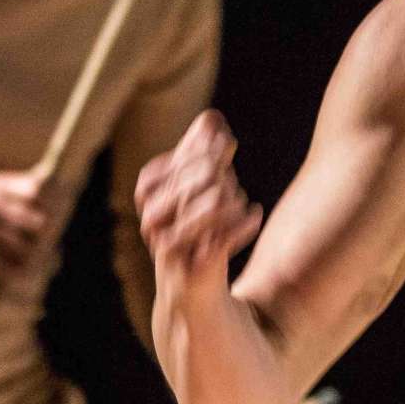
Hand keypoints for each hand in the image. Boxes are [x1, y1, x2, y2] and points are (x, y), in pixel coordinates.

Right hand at [136, 110, 264, 278]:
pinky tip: (254, 216)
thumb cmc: (196, 226)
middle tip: (233, 185)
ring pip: (212, 202)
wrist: (190, 285)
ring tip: (241, 203)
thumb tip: (211, 118)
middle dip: (224, 175)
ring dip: (234, 199)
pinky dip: (244, 225)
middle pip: (200, 175)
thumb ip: (204, 151)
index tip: (230, 143)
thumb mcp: (200, 185)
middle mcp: (151, 217)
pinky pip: (221, 239)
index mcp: (149, 191)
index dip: (210, 147)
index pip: (183, 157)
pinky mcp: (187, 270)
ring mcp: (166, 244)